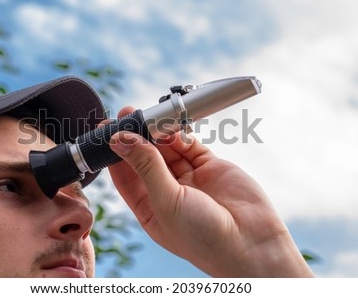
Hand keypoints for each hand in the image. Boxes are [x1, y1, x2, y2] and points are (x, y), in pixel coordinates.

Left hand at [108, 107, 313, 276]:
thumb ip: (145, 167)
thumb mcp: (166, 201)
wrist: (251, 244)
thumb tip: (120, 140)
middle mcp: (167, 192)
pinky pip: (189, 145)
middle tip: (126, 113)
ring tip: (148, 115)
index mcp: (150, 208)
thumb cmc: (202, 236)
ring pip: (167, 148)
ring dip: (157, 132)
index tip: (105, 130)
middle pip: (145, 158)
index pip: (126, 176)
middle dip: (135, 136)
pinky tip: (170, 126)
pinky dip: (179, 134)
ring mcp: (189, 178)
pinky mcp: (209, 167)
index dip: (115, 153)